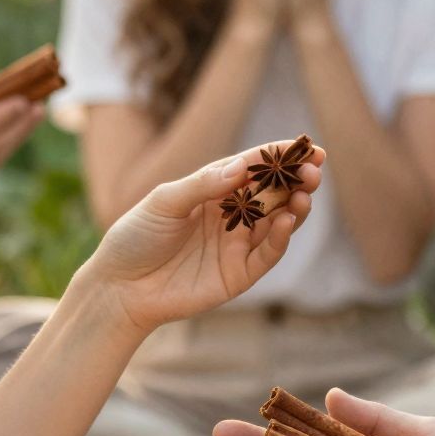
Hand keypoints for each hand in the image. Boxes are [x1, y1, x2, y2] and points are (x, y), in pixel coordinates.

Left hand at [86, 139, 324, 333]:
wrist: (120, 288)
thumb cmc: (136, 237)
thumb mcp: (165, 202)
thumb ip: (204, 184)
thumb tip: (242, 166)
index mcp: (214, 189)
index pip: (254, 168)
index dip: (281, 157)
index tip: (307, 147)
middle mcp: (232, 215)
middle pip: (274, 193)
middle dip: (297, 179)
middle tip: (315, 169)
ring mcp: (237, 245)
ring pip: (278, 222)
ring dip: (295, 207)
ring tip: (305, 193)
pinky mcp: (239, 274)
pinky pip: (267, 254)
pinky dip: (281, 238)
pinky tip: (287, 221)